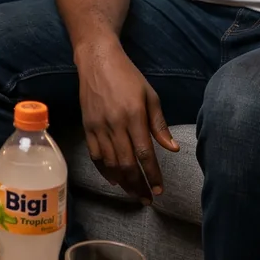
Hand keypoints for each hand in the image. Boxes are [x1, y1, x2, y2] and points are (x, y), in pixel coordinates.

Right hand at [76, 40, 177, 203]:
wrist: (97, 60)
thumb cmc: (128, 76)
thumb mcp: (150, 95)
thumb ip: (159, 124)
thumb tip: (172, 149)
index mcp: (134, 116)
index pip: (144, 153)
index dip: (152, 175)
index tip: (159, 190)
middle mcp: (115, 124)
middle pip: (126, 164)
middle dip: (138, 185)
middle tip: (147, 199)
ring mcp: (98, 126)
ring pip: (110, 163)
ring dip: (123, 182)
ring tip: (133, 193)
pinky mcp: (87, 126)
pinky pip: (95, 155)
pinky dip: (104, 171)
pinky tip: (113, 180)